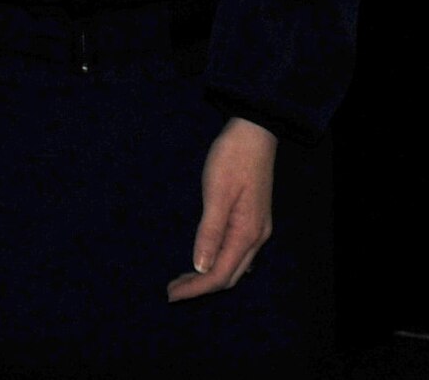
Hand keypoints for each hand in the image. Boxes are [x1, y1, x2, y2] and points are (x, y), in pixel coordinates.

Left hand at [166, 116, 275, 300]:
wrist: (254, 133)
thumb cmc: (232, 159)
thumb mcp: (216, 193)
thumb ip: (210, 232)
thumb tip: (201, 268)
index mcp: (247, 233)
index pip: (220, 274)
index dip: (196, 289)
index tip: (171, 295)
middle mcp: (256, 237)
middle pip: (229, 275)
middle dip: (200, 287)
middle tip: (172, 290)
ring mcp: (256, 229)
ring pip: (234, 265)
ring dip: (209, 276)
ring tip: (183, 280)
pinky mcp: (253, 219)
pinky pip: (236, 252)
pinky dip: (218, 262)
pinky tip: (205, 261)